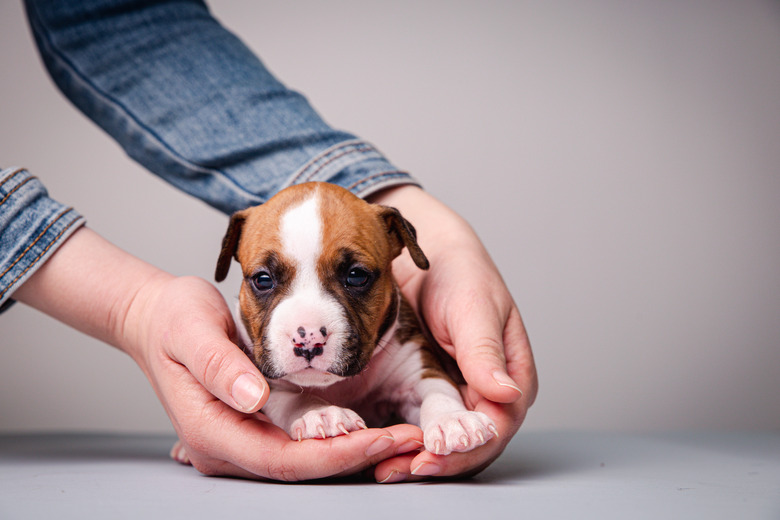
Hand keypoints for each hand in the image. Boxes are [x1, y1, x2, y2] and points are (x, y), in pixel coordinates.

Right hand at [16, 227, 421, 479]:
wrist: (157, 319)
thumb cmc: (172, 321)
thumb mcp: (191, 329)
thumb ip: (219, 364)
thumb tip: (254, 396)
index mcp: (212, 430)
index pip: (284, 459)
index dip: (335, 454)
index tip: (379, 437)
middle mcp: (228, 446)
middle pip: (302, 468)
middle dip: (357, 457)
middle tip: (409, 439)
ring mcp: (241, 439)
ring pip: (306, 460)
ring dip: (354, 450)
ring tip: (402, 434)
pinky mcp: (255, 425)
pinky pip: (302, 441)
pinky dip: (338, 437)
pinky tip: (370, 423)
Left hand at [367, 186, 537, 480]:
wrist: (426, 257)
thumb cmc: (460, 273)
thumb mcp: (474, 307)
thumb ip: (485, 350)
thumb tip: (505, 393)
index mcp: (512, 374)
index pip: (498, 424)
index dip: (470, 444)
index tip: (437, 450)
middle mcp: (488, 391)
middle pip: (472, 443)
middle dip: (441, 460)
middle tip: (403, 467)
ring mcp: (457, 394)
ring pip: (446, 441)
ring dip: (419, 456)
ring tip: (388, 466)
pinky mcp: (427, 391)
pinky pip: (419, 424)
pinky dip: (403, 439)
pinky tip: (381, 448)